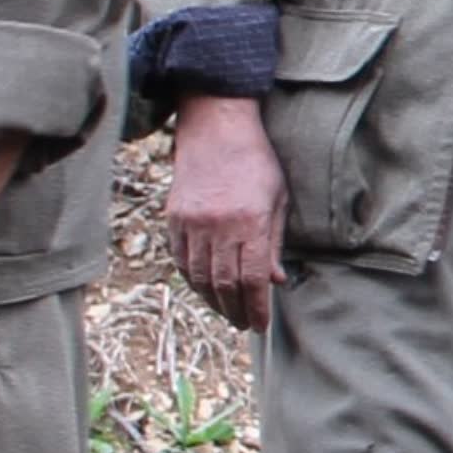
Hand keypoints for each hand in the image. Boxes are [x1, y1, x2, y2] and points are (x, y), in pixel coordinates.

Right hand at [167, 94, 288, 331]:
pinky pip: (181, 259)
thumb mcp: (277, 199)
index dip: (256, 307)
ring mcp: (193, 222)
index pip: (253, 278)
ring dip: (213, 300)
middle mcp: (219, 224)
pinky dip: (193, 279)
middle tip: (242, 323)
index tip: (260, 324)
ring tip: (225, 311)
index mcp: (250, 221)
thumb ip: (274, 242)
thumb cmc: (256, 161)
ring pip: (200, 276)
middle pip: (225, 283)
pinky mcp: (175, 217)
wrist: (216, 129)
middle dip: (235, 310)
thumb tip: (275, 281)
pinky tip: (204, 288)